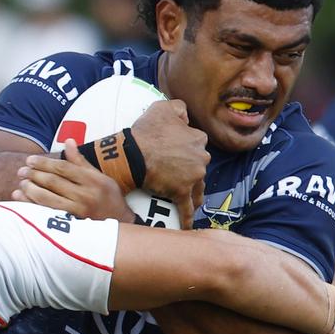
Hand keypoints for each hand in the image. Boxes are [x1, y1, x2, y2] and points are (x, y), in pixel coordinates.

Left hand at [12, 139, 133, 221]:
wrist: (120, 223)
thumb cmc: (108, 197)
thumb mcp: (100, 176)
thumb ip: (80, 160)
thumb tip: (68, 141)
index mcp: (92, 180)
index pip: (63, 168)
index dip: (44, 163)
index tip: (30, 160)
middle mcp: (85, 195)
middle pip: (54, 182)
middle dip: (34, 174)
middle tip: (22, 171)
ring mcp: (78, 211)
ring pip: (47, 198)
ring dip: (31, 189)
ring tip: (21, 183)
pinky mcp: (71, 224)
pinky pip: (46, 213)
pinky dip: (31, 205)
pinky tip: (22, 199)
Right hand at [131, 100, 209, 228]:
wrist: (133, 153)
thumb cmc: (146, 130)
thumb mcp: (163, 107)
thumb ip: (179, 108)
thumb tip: (186, 116)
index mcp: (198, 139)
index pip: (198, 144)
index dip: (188, 148)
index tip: (179, 152)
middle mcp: (201, 158)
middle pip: (199, 166)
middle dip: (192, 171)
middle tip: (180, 175)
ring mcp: (193, 176)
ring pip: (197, 187)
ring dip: (195, 193)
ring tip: (190, 199)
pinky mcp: (181, 192)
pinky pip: (187, 208)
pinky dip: (187, 217)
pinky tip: (188, 226)